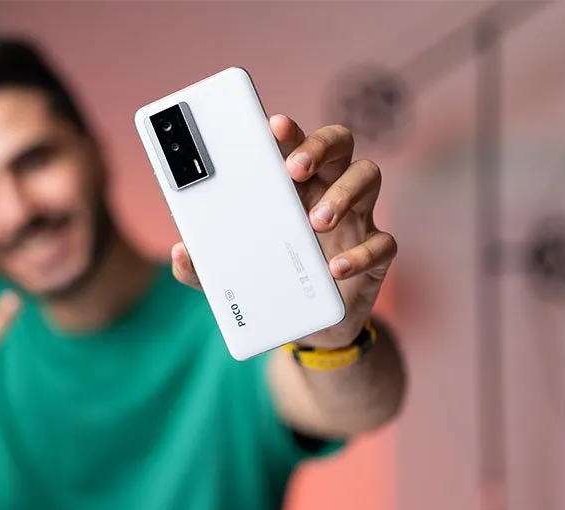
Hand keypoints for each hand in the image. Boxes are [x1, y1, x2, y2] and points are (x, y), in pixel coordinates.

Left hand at [172, 115, 396, 347]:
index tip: (272, 126)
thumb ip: (200, 267)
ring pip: (368, 176)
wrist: (306, 329)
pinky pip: (383, 243)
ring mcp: (355, 219)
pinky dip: (362, 254)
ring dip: (345, 192)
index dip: (287, 130)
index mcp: (289, 185)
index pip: (292, 142)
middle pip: (338, 143)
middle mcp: (326, 190)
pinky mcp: (374, 255)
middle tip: (295, 168)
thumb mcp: (227, 277)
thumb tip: (181, 253)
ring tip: (316, 220)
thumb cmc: (267, 283)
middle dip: (319, 146)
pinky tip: (336, 268)